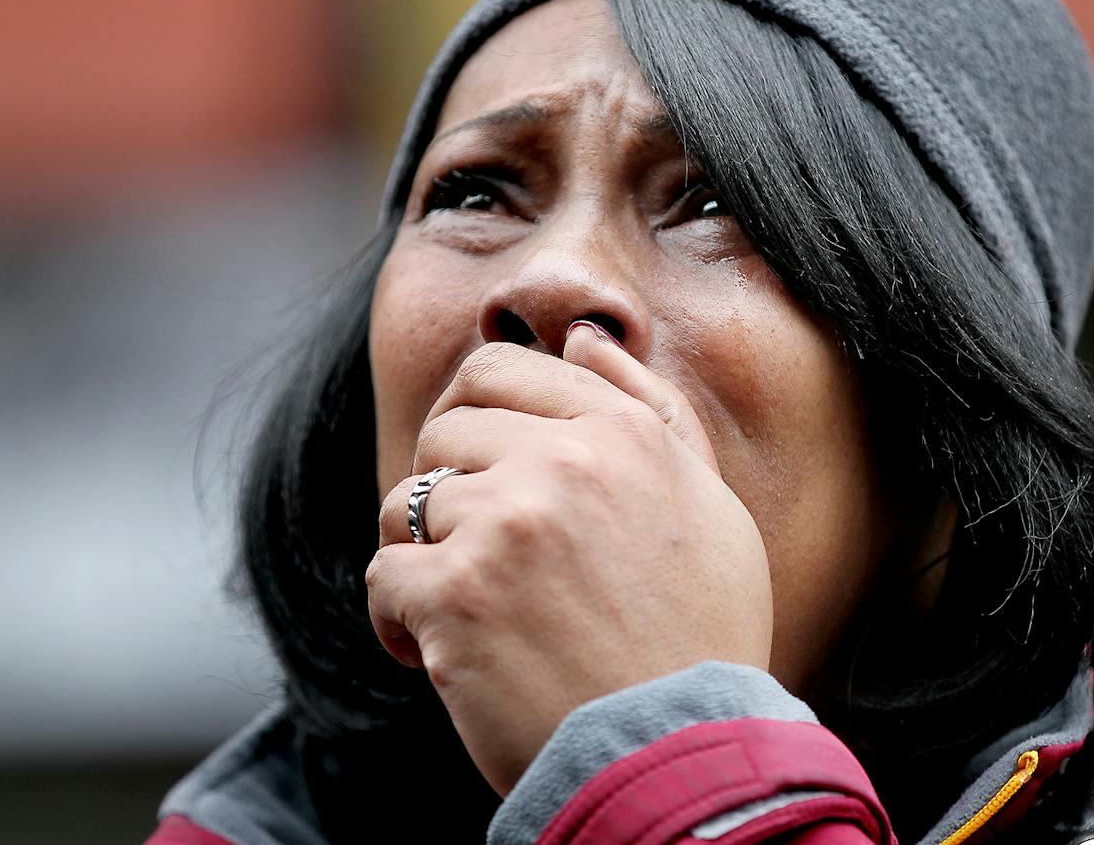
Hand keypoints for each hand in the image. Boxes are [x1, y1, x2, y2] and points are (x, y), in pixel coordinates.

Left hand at [365, 323, 773, 794]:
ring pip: (404, 504)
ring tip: (465, 608)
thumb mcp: (710, 502)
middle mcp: (562, 462)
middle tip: (475, 548)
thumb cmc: (701, 632)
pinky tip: (438, 654)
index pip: (500, 370)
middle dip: (447, 486)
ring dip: (423, 557)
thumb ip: (651, 408)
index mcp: (621, 432)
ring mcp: (505, 525)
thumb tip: (582, 338)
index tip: (481, 472)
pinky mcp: (456, 596)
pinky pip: (382, 575)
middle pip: (444, 431)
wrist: (682, 755)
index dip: (473, 418)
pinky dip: (397, 620)